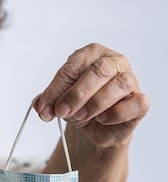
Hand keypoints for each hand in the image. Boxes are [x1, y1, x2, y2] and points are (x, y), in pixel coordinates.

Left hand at [34, 43, 149, 147]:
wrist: (94, 128)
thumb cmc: (79, 105)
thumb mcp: (59, 101)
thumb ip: (48, 101)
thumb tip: (41, 107)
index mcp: (91, 54)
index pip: (73, 67)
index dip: (56, 89)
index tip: (45, 109)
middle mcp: (114, 62)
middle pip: (99, 71)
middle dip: (77, 94)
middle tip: (62, 112)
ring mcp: (131, 80)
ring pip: (120, 84)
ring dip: (96, 103)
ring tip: (81, 116)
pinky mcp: (140, 101)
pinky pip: (137, 103)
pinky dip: (117, 113)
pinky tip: (103, 119)